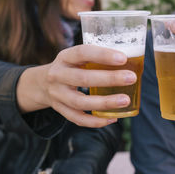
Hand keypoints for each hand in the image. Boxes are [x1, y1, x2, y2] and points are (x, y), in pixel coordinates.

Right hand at [17, 45, 135, 127]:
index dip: (103, 55)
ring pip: (80, 102)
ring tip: (125, 100)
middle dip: (109, 79)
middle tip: (131, 78)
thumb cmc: (70, 67)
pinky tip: (113, 118)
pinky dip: (96, 121)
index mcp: (65, 57)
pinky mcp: (60, 110)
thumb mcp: (77, 57)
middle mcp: (58, 75)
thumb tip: (133, 61)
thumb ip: (97, 58)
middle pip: (83, 78)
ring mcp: (57, 94)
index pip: (83, 52)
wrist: (41, 83)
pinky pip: (78, 119)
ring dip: (104, 103)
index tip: (123, 58)